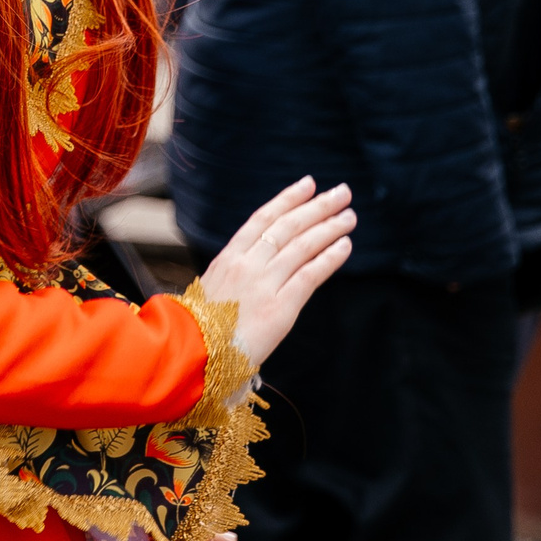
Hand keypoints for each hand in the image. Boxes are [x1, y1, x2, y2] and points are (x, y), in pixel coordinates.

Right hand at [196, 176, 353, 367]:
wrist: (191, 356)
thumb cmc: (199, 330)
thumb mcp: (211, 290)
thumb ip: (235, 274)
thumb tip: (256, 263)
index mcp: (228, 257)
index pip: (263, 218)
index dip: (288, 199)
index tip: (308, 184)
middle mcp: (247, 264)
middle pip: (288, 226)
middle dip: (317, 207)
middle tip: (341, 193)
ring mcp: (263, 285)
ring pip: (303, 246)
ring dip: (329, 228)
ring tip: (349, 217)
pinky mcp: (279, 308)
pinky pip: (309, 276)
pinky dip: (329, 258)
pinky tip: (345, 246)